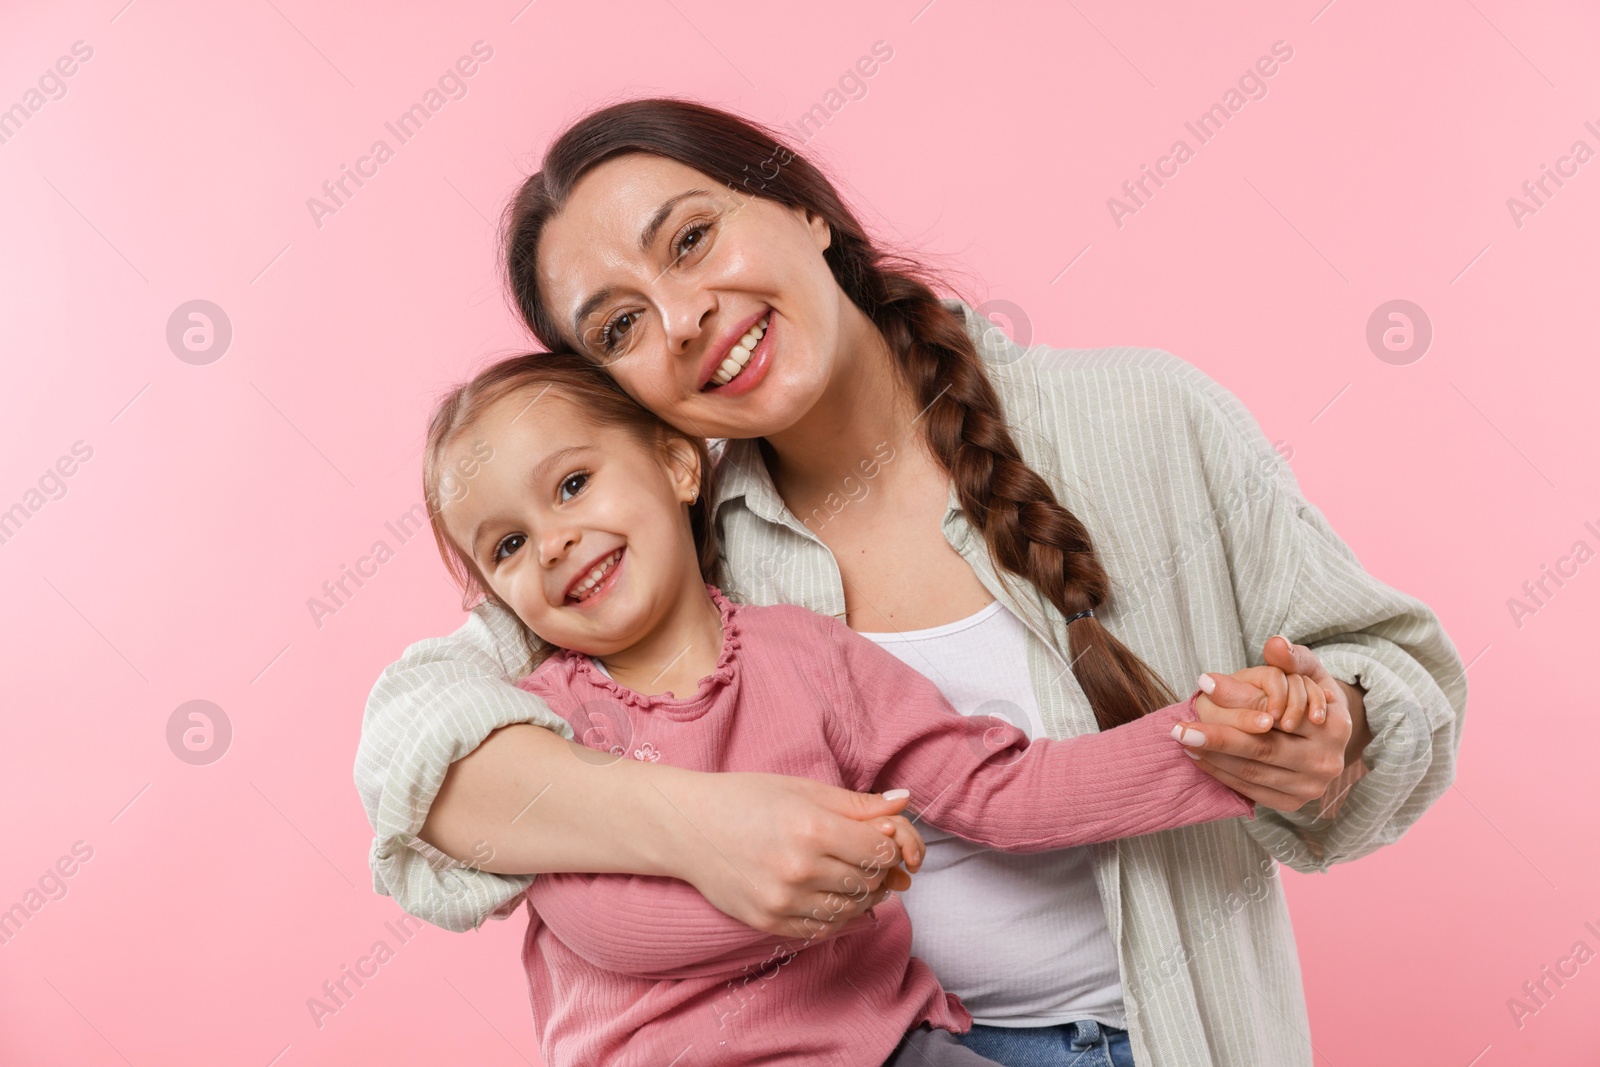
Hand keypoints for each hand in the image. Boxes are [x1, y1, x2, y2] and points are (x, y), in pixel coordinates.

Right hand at [670, 770, 923, 940]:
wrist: (687, 827)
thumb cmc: (746, 800)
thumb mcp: (803, 789)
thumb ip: (857, 803)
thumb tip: (904, 803)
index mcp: (812, 827)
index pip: (880, 850)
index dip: (889, 846)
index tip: (879, 839)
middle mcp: (800, 868)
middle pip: (869, 881)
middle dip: (877, 870)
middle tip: (866, 857)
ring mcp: (784, 900)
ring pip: (851, 910)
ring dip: (861, 896)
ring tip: (848, 875)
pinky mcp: (770, 922)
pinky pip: (824, 929)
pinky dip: (838, 916)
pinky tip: (830, 896)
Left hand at [1172, 637, 1351, 811]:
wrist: (1326, 737)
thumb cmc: (1311, 698)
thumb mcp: (1307, 672)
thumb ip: (1291, 658)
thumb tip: (1274, 643)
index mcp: (1334, 727)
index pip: (1277, 715)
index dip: (1239, 701)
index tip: (1202, 686)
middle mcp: (1326, 762)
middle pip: (1261, 749)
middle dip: (1216, 738)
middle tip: (1178, 729)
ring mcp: (1310, 787)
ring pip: (1252, 772)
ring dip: (1213, 758)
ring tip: (1183, 740)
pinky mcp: (1292, 803)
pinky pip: (1250, 790)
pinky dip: (1221, 774)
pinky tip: (1199, 757)